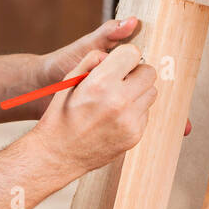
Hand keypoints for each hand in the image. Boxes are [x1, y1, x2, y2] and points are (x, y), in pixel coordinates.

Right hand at [29, 43, 159, 184]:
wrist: (58, 154)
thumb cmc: (60, 115)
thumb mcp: (68, 81)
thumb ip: (92, 60)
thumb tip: (112, 55)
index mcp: (100, 83)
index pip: (133, 54)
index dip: (125, 56)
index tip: (119, 63)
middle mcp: (119, 101)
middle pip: (149, 73)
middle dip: (136, 73)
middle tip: (121, 81)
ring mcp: (129, 121)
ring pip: (151, 93)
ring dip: (137, 92)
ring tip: (117, 100)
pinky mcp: (134, 135)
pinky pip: (145, 113)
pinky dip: (134, 112)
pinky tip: (115, 118)